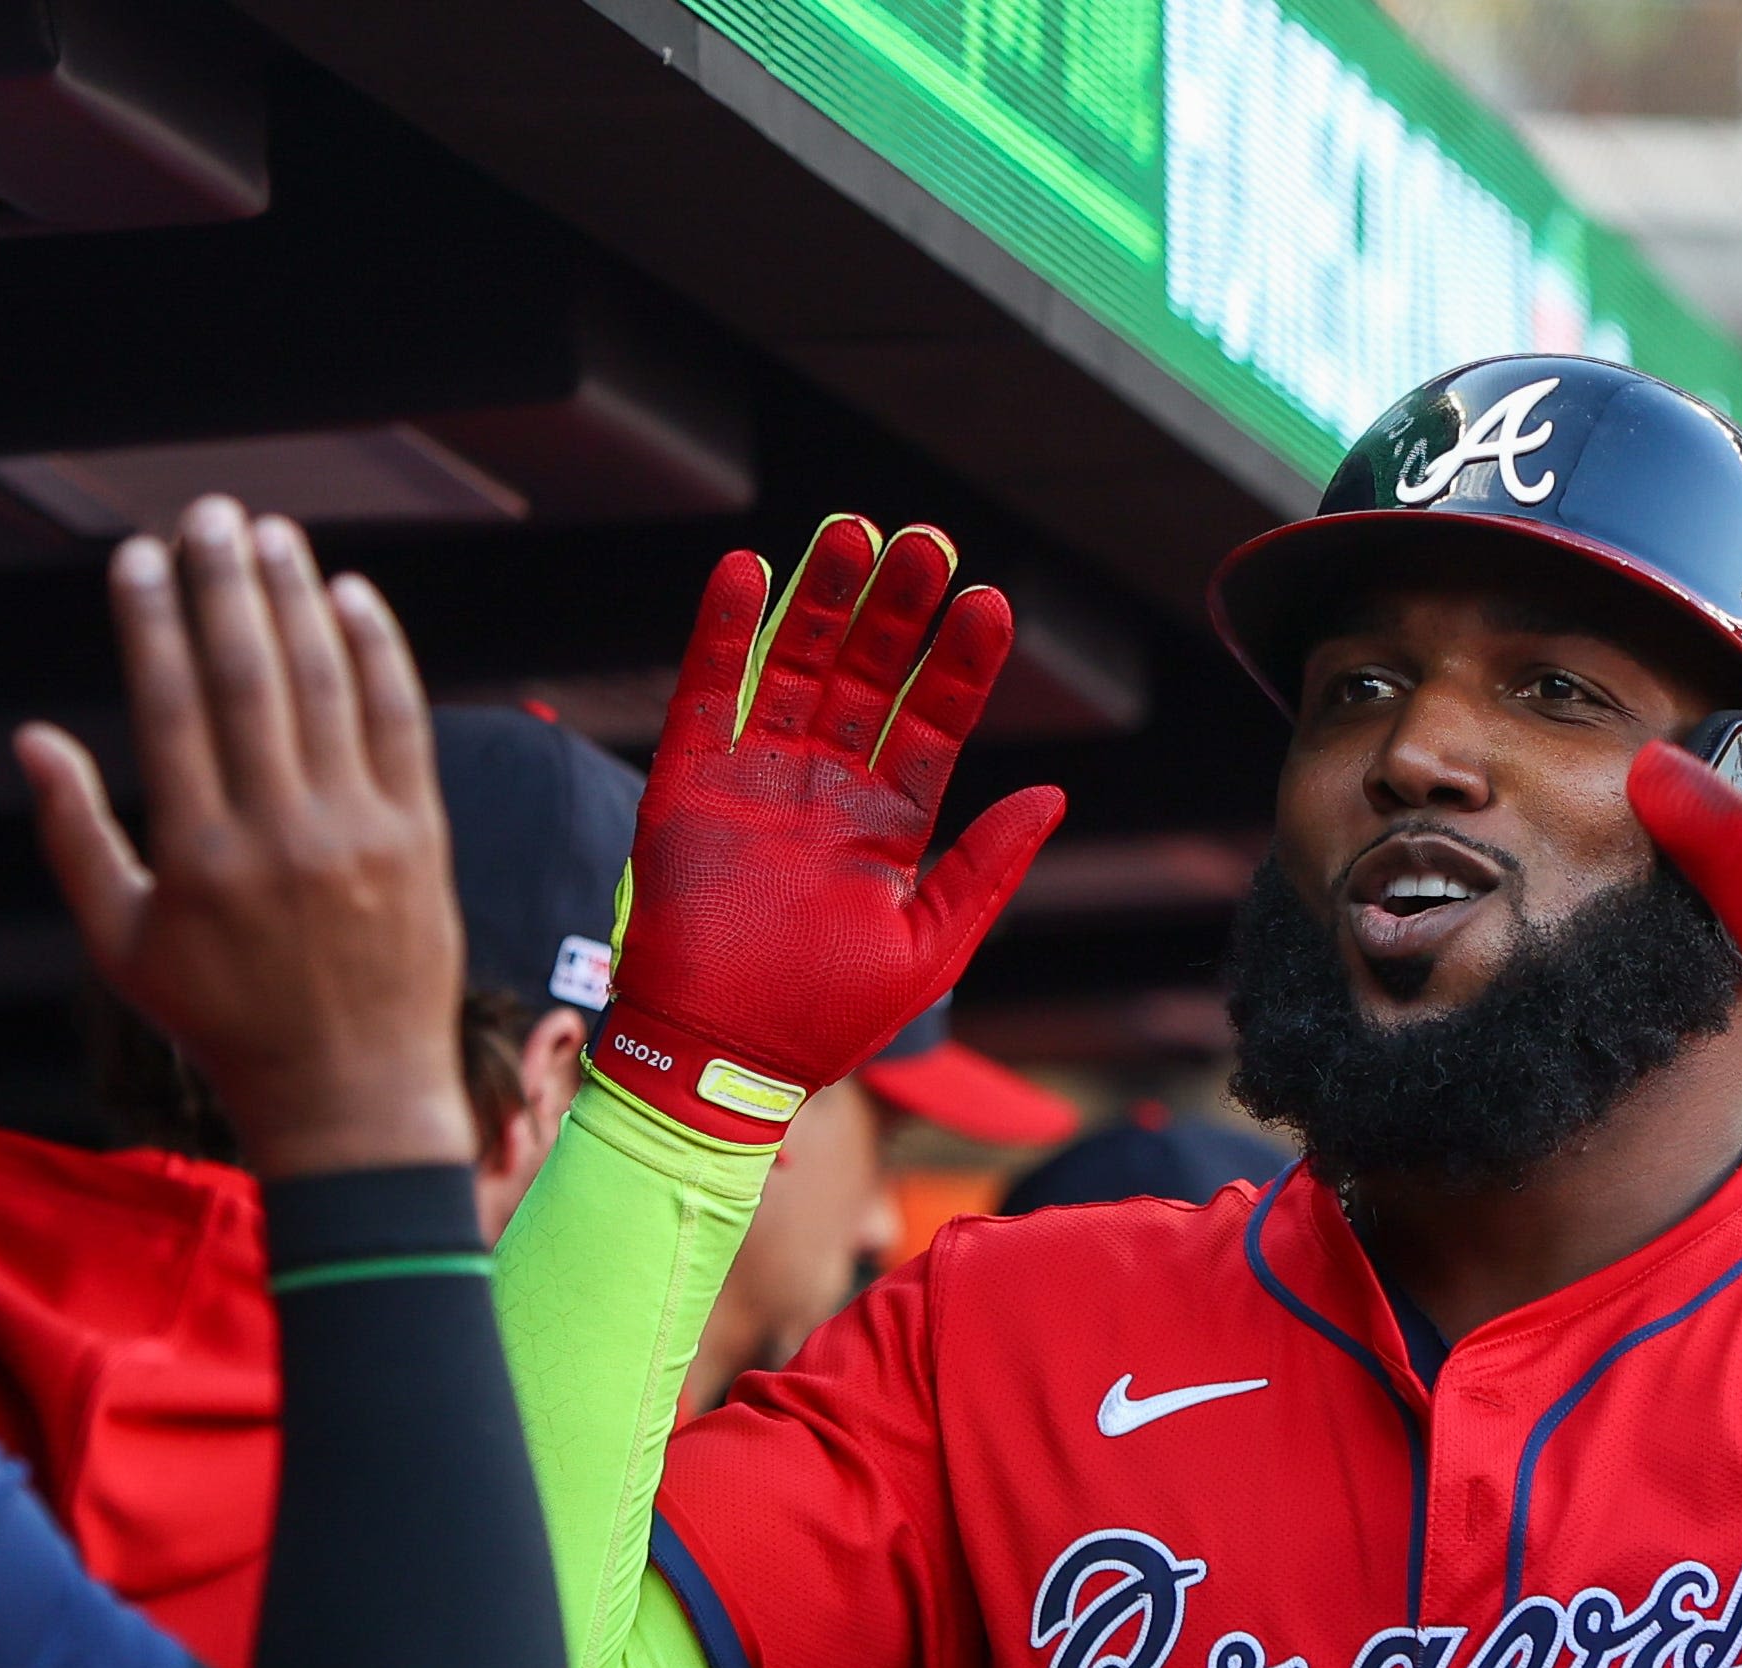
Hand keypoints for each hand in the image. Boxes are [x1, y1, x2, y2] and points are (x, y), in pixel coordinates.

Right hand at [19, 498, 472, 1178]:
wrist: (350, 1096)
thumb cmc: (225, 1024)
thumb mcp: (124, 946)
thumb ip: (75, 836)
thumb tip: (31, 738)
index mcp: (198, 858)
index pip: (171, 705)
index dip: (153, 620)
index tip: (139, 557)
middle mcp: (280, 836)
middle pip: (250, 676)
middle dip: (224, 583)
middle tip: (208, 515)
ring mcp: (358, 834)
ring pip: (325, 686)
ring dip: (296, 597)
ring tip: (271, 533)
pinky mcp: (419, 838)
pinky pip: (400, 724)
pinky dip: (377, 654)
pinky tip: (350, 597)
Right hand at [595, 515, 1066, 1146]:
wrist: (720, 1061)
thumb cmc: (827, 1020)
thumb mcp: (929, 949)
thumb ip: (985, 869)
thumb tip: (1053, 794)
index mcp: (887, 823)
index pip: (933, 723)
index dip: (959, 664)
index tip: (989, 604)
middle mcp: (825, 787)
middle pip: (866, 676)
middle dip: (895, 611)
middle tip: (926, 543)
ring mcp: (757, 780)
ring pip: (794, 667)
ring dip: (821, 599)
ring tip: (855, 532)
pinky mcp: (688, 785)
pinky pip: (706, 694)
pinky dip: (722, 634)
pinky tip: (747, 570)